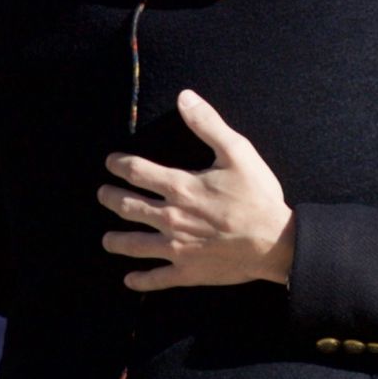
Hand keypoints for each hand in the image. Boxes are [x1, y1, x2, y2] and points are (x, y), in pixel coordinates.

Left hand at [98, 89, 295, 288]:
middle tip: (103, 195)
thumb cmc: (258, 196)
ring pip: (135, 245)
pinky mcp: (188, 272)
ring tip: (107, 239)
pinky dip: (140, 281)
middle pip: (129, 208)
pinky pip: (157, 279)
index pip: (138, 172)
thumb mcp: (237, 151)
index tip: (111, 163)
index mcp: (181, 187)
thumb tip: (184, 97)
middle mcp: (170, 217)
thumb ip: (208, 124)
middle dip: (111, 199)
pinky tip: (130, 280)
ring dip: (117, 241)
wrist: (274, 242)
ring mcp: (176, 248)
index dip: (120, 165)